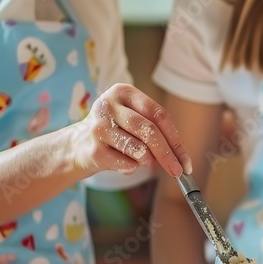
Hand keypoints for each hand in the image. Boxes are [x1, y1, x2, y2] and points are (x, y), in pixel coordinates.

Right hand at [64, 83, 192, 177]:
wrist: (77, 146)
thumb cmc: (115, 133)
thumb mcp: (134, 122)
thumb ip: (156, 133)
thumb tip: (180, 158)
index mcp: (124, 92)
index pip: (159, 115)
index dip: (175, 139)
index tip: (185, 159)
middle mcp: (109, 105)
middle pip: (149, 130)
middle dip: (167, 154)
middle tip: (177, 171)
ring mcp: (99, 126)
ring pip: (138, 149)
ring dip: (147, 161)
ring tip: (143, 161)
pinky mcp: (93, 149)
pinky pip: (126, 163)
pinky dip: (132, 168)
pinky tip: (123, 163)